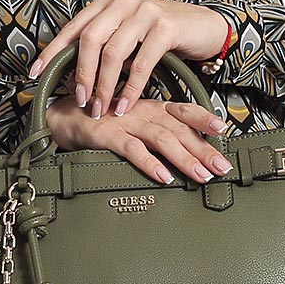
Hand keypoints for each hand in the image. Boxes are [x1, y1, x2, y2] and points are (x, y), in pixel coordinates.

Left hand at [28, 0, 229, 119]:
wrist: (206, 27)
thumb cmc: (164, 35)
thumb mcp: (129, 34)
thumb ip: (104, 45)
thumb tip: (72, 75)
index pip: (74, 27)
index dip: (52, 51)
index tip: (35, 73)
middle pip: (89, 39)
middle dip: (80, 74)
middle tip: (79, 100)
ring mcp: (145, 10)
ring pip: (112, 53)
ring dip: (104, 86)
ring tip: (100, 108)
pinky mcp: (165, 26)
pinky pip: (140, 63)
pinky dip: (129, 88)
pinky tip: (124, 105)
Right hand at [44, 95, 233, 184]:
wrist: (61, 119)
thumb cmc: (100, 123)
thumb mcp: (132, 123)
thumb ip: (155, 133)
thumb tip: (185, 153)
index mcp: (150, 107)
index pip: (182, 110)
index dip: (203, 118)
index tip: (224, 130)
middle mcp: (141, 112)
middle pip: (179, 130)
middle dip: (204, 149)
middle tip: (223, 167)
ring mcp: (124, 123)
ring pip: (161, 139)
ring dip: (184, 158)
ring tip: (202, 175)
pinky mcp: (107, 136)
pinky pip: (132, 150)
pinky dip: (149, 163)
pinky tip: (164, 176)